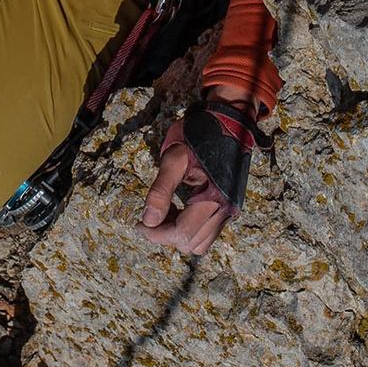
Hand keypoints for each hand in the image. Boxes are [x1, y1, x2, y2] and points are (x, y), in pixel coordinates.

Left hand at [140, 130, 232, 253]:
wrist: (228, 122)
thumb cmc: (200, 136)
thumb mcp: (175, 157)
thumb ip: (161, 190)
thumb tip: (148, 220)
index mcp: (214, 198)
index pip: (182, 233)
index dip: (156, 234)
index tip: (139, 223)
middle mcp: (225, 210)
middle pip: (190, 243)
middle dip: (165, 234)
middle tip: (149, 215)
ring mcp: (228, 211)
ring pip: (199, 243)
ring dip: (177, 234)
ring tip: (164, 211)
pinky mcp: (227, 209)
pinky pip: (206, 234)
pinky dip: (189, 229)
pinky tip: (177, 210)